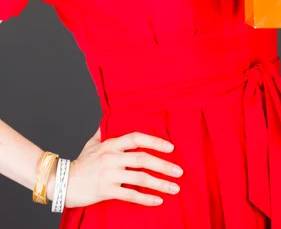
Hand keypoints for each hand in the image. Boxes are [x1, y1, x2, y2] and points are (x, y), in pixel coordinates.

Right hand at [63, 127, 183, 207]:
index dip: (155, 141)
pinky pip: (130, 195)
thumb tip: (107, 119)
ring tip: (174, 188)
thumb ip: (103, 132)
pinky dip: (146, 198)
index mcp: (111, 144)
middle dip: (164, 165)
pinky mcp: (106, 191)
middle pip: (143, 159)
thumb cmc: (80, 162)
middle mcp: (112, 157)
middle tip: (179, 171)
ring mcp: (109, 174)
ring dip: (160, 183)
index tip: (171, 147)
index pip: (137, 138)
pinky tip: (158, 200)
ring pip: (140, 178)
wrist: (61, 182)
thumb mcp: (92, 143)